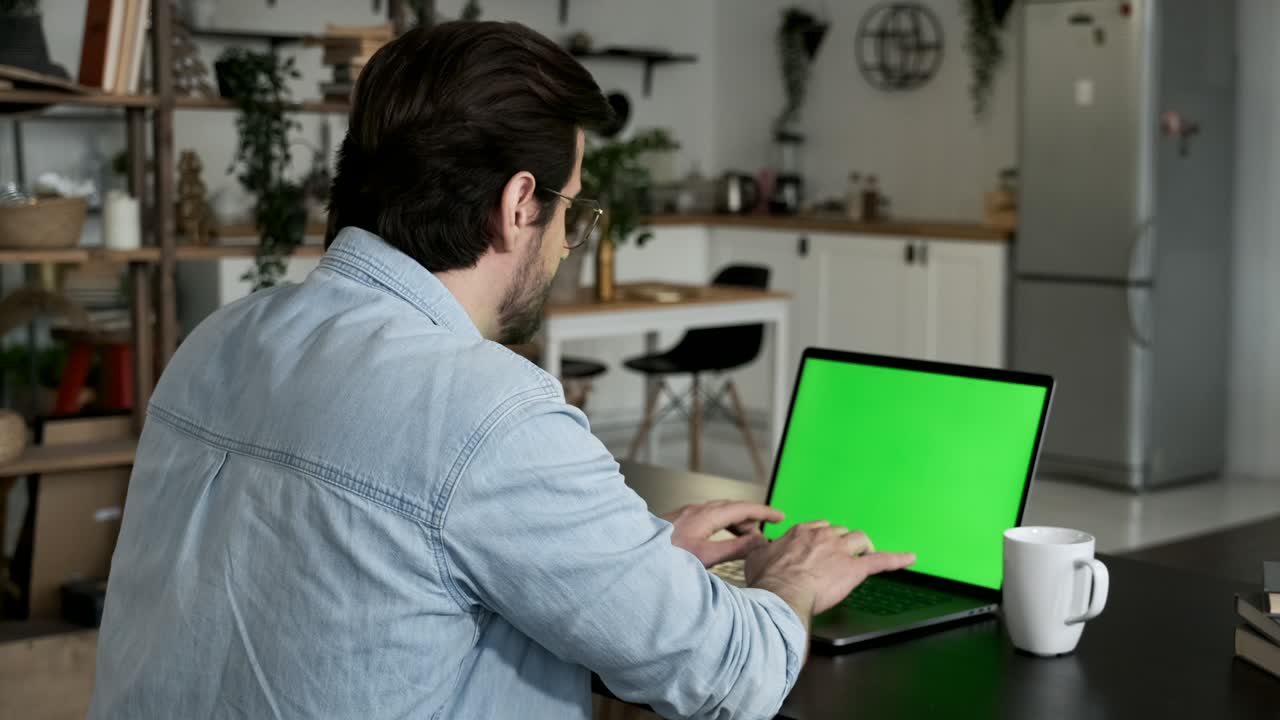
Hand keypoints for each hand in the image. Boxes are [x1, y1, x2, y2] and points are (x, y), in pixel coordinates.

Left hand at [662, 500, 783, 567]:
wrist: (632, 555)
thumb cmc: (665, 560)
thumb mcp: (706, 557)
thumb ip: (734, 549)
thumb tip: (758, 541)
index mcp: (705, 516)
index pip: (742, 508)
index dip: (763, 512)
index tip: (780, 516)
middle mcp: (695, 510)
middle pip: (731, 508)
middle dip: (751, 518)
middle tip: (766, 531)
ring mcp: (685, 514)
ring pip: (718, 512)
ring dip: (735, 522)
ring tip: (746, 538)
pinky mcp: (677, 521)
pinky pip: (707, 517)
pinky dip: (721, 525)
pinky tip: (719, 538)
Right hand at [746, 521, 915, 615]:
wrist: (782, 596)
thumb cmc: (768, 581)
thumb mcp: (755, 559)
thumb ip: (761, 550)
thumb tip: (758, 548)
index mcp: (801, 532)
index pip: (818, 528)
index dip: (822, 538)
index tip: (821, 546)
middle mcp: (822, 537)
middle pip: (840, 532)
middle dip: (842, 543)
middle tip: (839, 557)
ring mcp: (840, 551)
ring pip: (859, 540)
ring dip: (863, 548)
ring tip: (865, 556)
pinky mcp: (854, 569)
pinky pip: (880, 561)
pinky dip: (897, 559)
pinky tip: (909, 559)